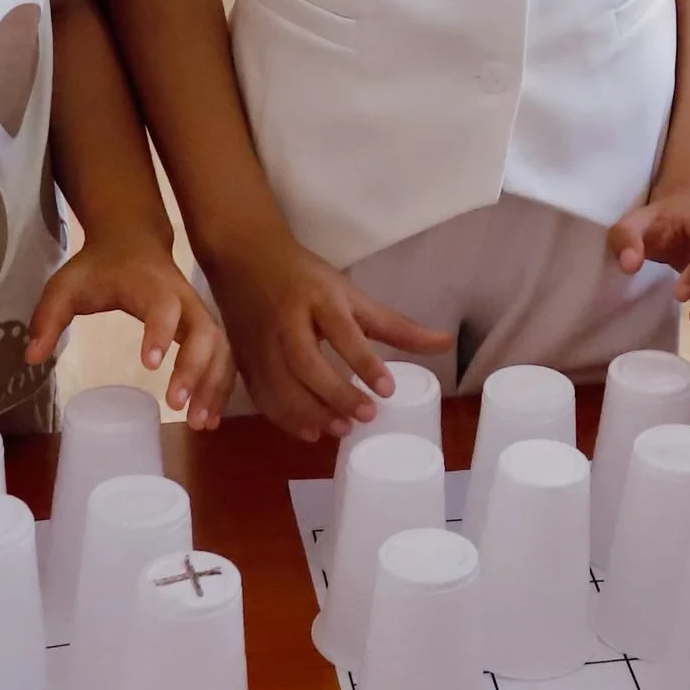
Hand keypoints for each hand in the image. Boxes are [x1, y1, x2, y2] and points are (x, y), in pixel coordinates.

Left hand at [27, 240, 236, 429]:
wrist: (133, 240)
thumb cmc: (98, 267)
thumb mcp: (66, 286)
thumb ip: (48, 318)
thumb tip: (31, 358)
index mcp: (151, 285)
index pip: (163, 307)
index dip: (159, 333)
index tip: (147, 366)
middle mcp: (184, 298)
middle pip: (205, 332)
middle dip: (195, 370)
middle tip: (177, 406)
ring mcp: (198, 312)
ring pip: (220, 348)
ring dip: (214, 385)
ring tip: (199, 423)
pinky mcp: (204, 326)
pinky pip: (222, 355)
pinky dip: (221, 385)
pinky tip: (209, 416)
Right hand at [209, 229, 452, 442]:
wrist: (244, 258)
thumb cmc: (306, 278)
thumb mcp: (351, 294)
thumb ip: (395, 325)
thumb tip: (445, 344)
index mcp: (317, 297)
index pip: (342, 330)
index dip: (364, 361)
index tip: (387, 389)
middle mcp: (286, 320)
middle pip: (306, 362)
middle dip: (335, 393)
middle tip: (366, 416)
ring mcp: (260, 341)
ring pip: (280, 384)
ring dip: (309, 412)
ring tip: (341, 429)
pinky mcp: (244, 358)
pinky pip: (261, 394)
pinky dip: (284, 417)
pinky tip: (310, 431)